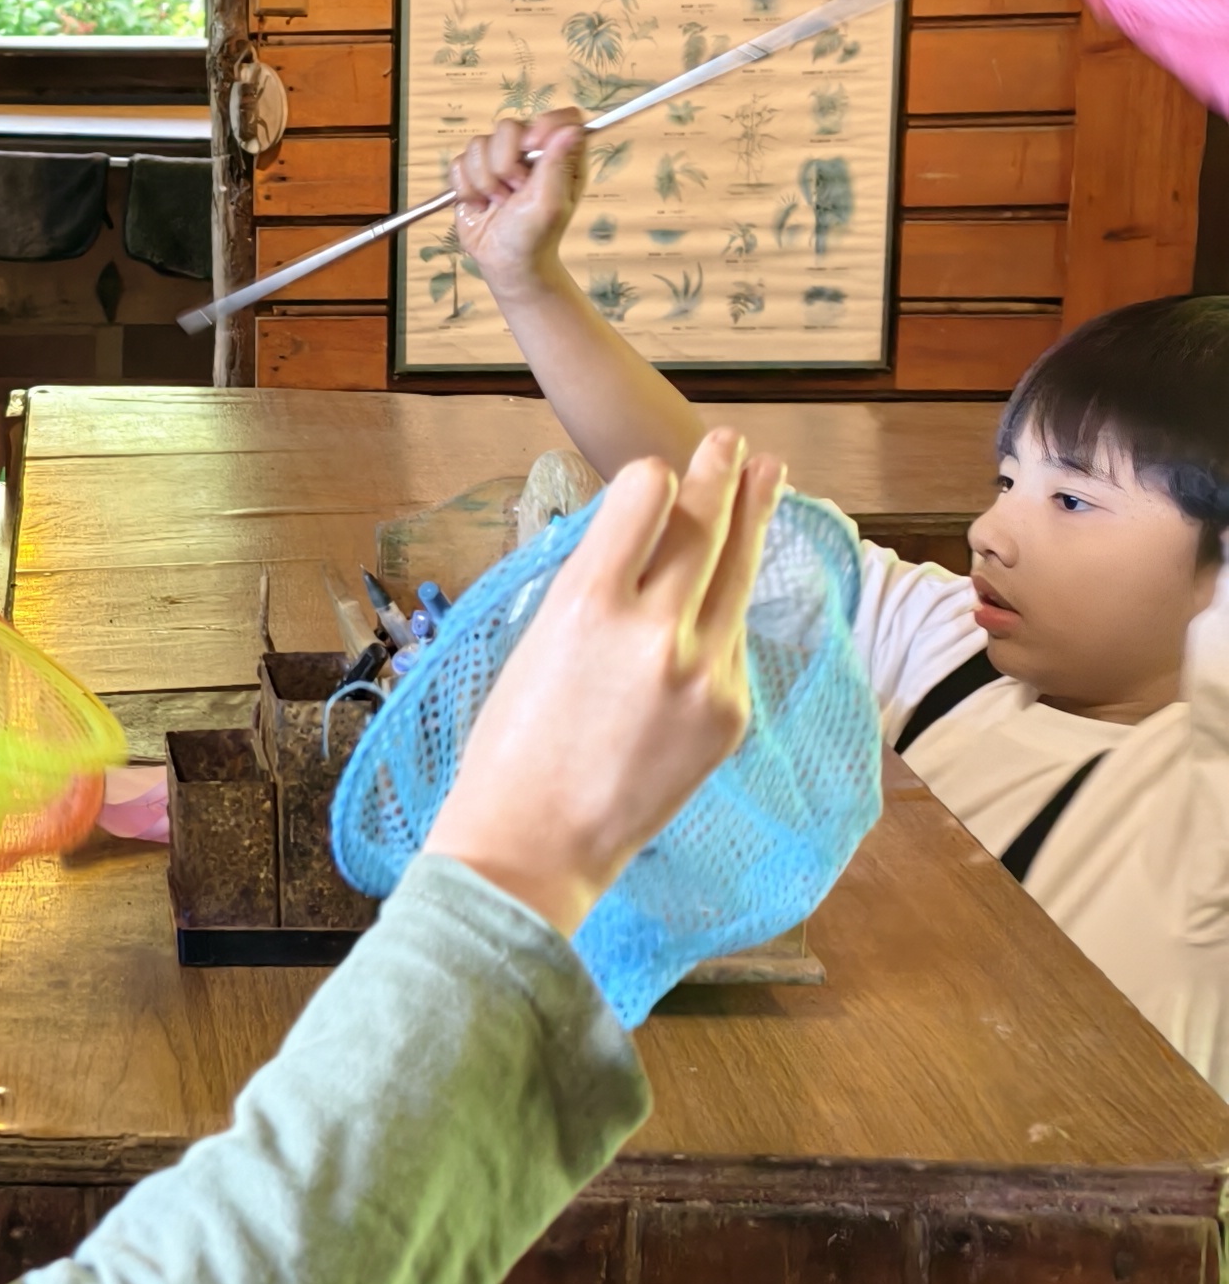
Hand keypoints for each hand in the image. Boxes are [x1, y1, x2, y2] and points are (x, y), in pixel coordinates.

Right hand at [424, 433, 782, 937]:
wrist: (536, 841)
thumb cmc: (513, 742)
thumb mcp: (538, 638)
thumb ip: (595, 584)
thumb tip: (641, 538)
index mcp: (588, 602)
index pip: (645, 498)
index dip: (652, 478)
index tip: (656, 472)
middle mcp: (655, 630)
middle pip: (705, 525)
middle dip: (721, 475)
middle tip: (733, 442)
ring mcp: (704, 673)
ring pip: (739, 575)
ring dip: (755, 520)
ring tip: (771, 478)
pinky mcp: (730, 712)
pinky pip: (733, 641)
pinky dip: (727, 611)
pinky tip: (729, 590)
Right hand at [448, 108, 586, 300]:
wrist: (503, 261)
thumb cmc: (534, 237)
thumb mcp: (550, 203)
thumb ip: (557, 163)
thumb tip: (571, 128)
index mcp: (560, 156)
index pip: (560, 118)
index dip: (544, 125)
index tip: (532, 148)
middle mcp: (531, 152)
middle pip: (509, 126)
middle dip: (505, 164)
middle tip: (515, 191)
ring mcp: (500, 160)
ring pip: (478, 144)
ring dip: (485, 181)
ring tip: (498, 202)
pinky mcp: (473, 172)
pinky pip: (459, 162)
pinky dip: (467, 188)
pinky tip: (481, 204)